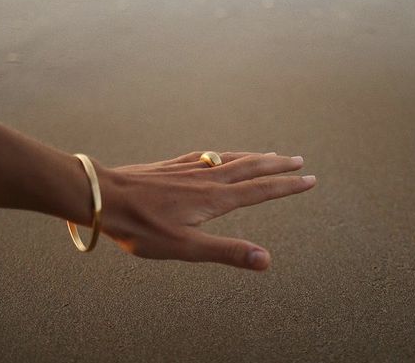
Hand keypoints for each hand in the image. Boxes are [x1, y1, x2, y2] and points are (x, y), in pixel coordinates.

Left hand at [99, 151, 315, 270]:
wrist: (106, 197)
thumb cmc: (142, 226)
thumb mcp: (186, 248)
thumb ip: (227, 252)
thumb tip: (266, 260)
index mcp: (215, 198)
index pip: (261, 189)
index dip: (287, 186)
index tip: (309, 179)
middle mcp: (208, 178)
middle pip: (251, 167)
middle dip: (277, 165)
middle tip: (298, 160)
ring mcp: (190, 169)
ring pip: (232, 159)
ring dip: (255, 157)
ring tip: (269, 155)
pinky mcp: (174, 166)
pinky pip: (210, 155)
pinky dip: (226, 154)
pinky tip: (221, 155)